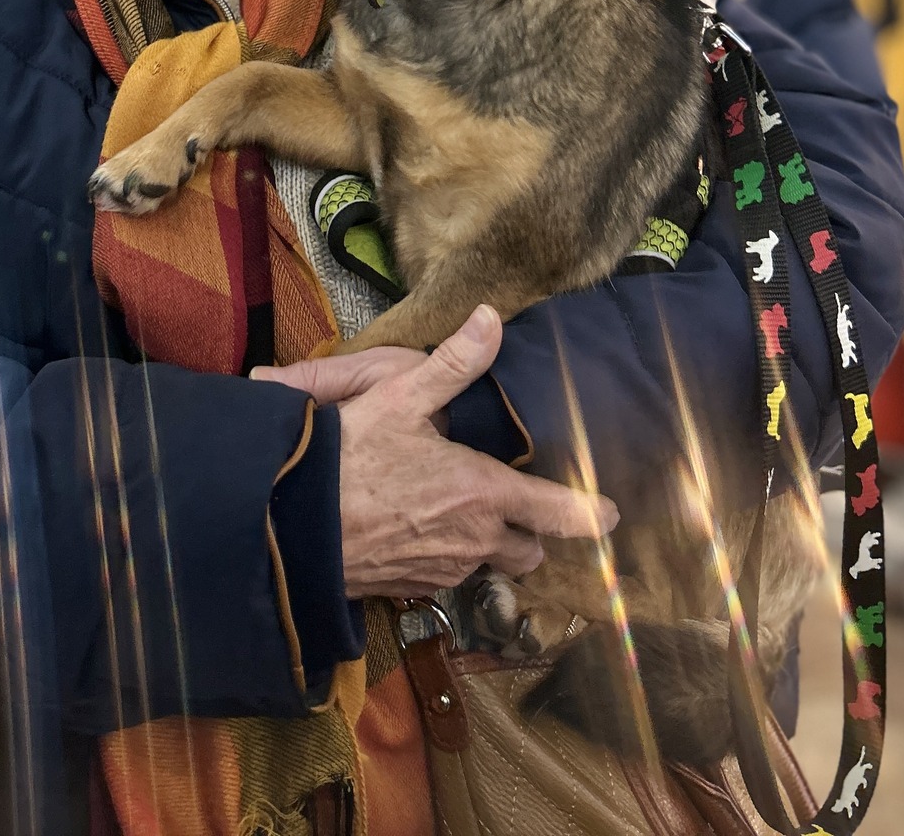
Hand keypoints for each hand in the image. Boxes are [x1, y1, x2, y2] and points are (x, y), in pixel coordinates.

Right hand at [256, 306, 616, 598]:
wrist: (292, 526)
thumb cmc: (349, 459)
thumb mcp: (399, 397)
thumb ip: (454, 363)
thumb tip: (492, 317)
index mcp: (482, 493)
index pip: (558, 512)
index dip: (589, 515)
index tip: (611, 516)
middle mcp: (473, 540)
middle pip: (528, 550)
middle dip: (531, 533)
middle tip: (518, 505)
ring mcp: (443, 569)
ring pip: (488, 564)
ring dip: (488, 544)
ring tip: (463, 510)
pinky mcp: (412, 588)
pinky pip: (449, 575)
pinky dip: (448, 555)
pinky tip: (420, 527)